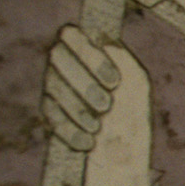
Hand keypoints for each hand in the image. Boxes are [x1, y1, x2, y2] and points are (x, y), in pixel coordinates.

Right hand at [42, 25, 128, 150]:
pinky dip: (71, 130)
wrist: (123, 151)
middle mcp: (64, 62)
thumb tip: (105, 42)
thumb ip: (124, 59)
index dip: (89, 55)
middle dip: (85, 85)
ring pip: (53, 86)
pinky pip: (49, 114)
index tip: (114, 82)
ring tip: (99, 127)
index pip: (70, 34)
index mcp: (87, 49)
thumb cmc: (132, 111)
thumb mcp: (137, 83)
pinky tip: (89, 142)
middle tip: (106, 106)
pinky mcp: (47, 111)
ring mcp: (52, 85)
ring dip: (79, 110)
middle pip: (57, 56)